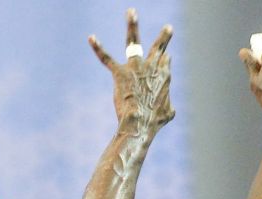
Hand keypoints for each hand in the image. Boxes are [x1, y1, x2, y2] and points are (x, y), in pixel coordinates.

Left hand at [89, 8, 174, 131]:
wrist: (139, 123)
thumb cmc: (154, 122)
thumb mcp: (168, 114)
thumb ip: (169, 108)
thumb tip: (170, 111)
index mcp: (165, 76)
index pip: (165, 61)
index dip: (164, 61)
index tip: (164, 60)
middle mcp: (151, 67)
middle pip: (158, 48)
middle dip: (164, 37)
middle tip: (168, 28)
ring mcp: (135, 67)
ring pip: (133, 41)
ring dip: (132, 25)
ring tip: (131, 12)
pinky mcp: (119, 72)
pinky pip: (106, 58)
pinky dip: (98, 48)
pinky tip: (91, 38)